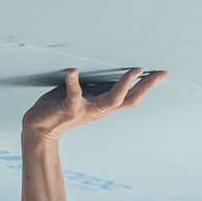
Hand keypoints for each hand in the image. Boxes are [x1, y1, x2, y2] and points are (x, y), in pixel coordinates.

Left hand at [22, 68, 166, 141]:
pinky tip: (72, 70)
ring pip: (111, 101)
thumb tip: (105, 71)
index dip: (147, 86)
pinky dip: (72, 82)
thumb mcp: (82, 98)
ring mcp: (84, 110)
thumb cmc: (60, 108)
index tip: (163, 73)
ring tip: (133, 71)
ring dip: (123, 85)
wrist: (38, 129)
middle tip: (159, 73)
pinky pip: (72, 95)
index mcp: (102, 106)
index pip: (131, 97)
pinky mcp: (68, 109)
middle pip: (128, 100)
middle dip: (145, 86)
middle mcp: (98, 110)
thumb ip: (94, 88)